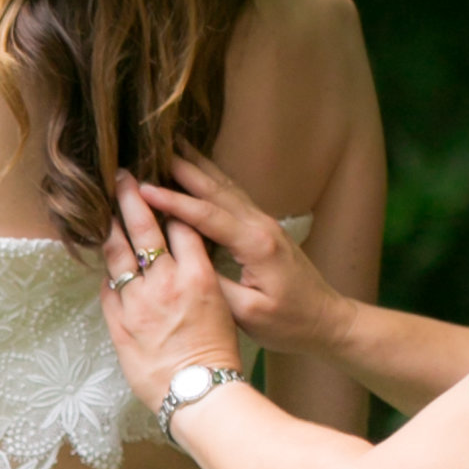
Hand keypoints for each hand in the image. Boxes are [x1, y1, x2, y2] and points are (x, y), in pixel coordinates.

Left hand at [99, 172, 242, 413]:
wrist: (198, 394)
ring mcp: (138, 302)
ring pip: (118, 253)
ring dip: (109, 226)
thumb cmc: (218, 356)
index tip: (158, 184)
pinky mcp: (119, 323)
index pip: (182, 226)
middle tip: (121, 175)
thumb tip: (190, 260)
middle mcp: (166, 283)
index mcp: (198, 277)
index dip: (170, 202)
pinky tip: (103, 258)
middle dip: (131, 196)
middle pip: (144, 228)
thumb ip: (203, 278)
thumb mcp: (223, 308)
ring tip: (101, 205)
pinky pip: (107, 288)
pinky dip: (106, 271)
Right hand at [137, 152, 348, 357]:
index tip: (143, 189)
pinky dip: (213, 179)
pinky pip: (233, 196)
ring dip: (199, 166)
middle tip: (153, 150)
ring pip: (226, 187)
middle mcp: (260, 226)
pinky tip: (202, 171)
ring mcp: (264, 223)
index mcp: (255, 245)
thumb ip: (215, 287)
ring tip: (174, 146)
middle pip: (216, 190)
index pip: (206, 215)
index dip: (172, 201)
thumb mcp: (249, 314)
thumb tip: (183, 265)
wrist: (325, 319)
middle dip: (183, 169)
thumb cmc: (289, 322)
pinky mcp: (264, 228)